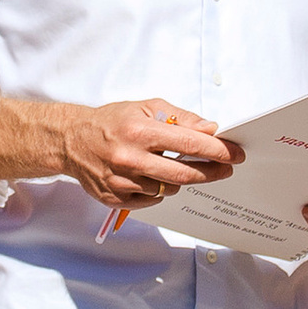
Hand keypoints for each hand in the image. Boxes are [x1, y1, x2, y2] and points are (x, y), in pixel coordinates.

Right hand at [58, 98, 237, 211]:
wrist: (72, 141)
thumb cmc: (112, 122)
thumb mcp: (147, 108)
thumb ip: (181, 118)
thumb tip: (210, 130)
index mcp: (140, 132)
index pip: (190, 145)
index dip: (218, 151)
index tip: (235, 154)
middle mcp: (130, 158)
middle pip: (185, 175)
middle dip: (212, 172)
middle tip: (225, 168)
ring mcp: (122, 182)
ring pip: (169, 189)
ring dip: (180, 180)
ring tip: (175, 167)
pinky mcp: (116, 198)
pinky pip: (152, 200)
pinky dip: (159, 190)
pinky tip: (152, 177)